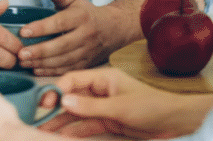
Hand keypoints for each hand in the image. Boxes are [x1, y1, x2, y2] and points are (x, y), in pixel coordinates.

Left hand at [17, 0, 122, 75]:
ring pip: (63, 60)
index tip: (23, 31)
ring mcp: (87, 51)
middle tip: (20, 53)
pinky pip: (67, 69)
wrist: (114, 29)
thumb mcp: (76, 1)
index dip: (41, 28)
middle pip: (61, 46)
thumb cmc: (88, 14)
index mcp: (82, 17)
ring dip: (42, 63)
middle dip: (39, 51)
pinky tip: (36, 70)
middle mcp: (86, 35)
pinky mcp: (86, 64)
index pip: (59, 23)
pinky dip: (51, 72)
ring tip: (23, 62)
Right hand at [41, 67, 206, 138]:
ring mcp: (103, 107)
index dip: (56, 89)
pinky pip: (85, 125)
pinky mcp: (107, 122)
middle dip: (53, 106)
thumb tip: (63, 100)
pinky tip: (58, 135)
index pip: (73, 79)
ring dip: (59, 121)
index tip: (44, 102)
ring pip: (75, 113)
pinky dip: (72, 131)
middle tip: (36, 116)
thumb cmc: (152, 107)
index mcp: (104, 78)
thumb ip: (90, 106)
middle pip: (71, 96)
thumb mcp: (119, 107)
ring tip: (40, 129)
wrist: (175, 123)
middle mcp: (100, 90)